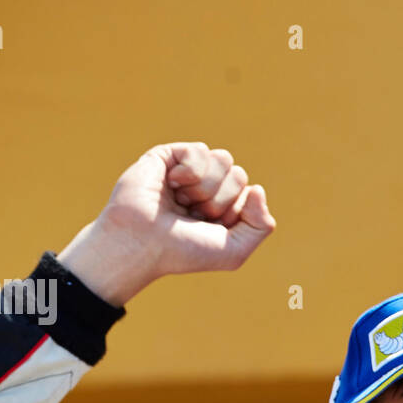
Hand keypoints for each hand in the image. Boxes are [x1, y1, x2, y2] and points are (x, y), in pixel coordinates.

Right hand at [59, 141, 275, 305]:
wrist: (142, 243)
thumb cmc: (184, 251)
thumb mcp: (234, 251)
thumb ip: (261, 225)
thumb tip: (257, 188)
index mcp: (223, 207)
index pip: (250, 193)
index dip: (233, 213)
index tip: (209, 228)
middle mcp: (208, 187)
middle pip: (239, 175)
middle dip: (219, 200)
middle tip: (193, 216)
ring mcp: (189, 171)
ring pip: (224, 159)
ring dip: (205, 187)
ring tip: (181, 202)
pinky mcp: (169, 155)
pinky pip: (200, 150)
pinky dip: (189, 172)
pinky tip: (171, 184)